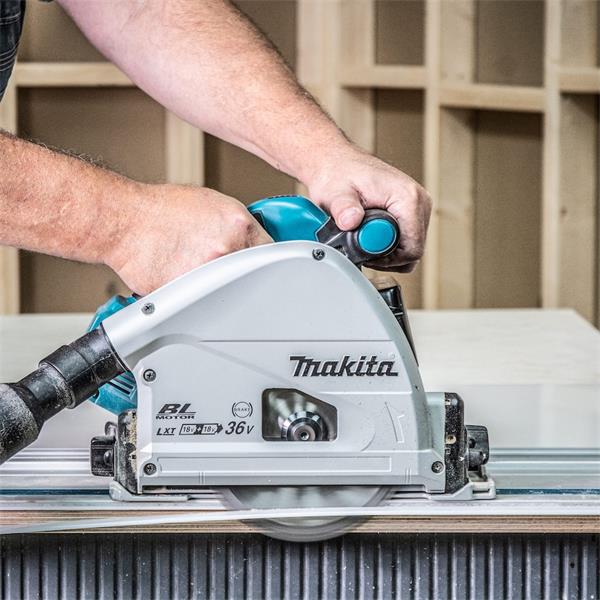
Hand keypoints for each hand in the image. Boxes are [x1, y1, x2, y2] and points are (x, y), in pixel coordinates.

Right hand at [106, 184, 271, 294]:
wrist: (125, 221)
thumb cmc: (160, 209)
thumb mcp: (211, 203)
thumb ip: (236, 225)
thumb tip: (251, 242)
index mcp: (238, 224)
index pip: (270, 250)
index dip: (266, 259)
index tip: (267, 267)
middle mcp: (227, 250)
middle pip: (250, 274)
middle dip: (238, 272)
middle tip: (220, 266)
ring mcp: (208, 274)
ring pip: (226, 291)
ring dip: (216, 286)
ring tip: (192, 267)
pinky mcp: (188, 294)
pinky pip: (202, 301)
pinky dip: (194, 295)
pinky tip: (180, 277)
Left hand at [306, 145, 431, 271]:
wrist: (336, 162)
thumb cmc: (338, 173)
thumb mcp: (336, 193)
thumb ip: (344, 208)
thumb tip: (350, 221)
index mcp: (408, 197)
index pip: (413, 248)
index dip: (388, 260)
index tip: (365, 252)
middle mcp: (419, 201)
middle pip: (413, 250)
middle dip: (387, 257)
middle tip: (361, 245)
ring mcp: (417, 207)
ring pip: (410, 247)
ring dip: (387, 252)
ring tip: (364, 239)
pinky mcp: (410, 211)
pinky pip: (406, 240)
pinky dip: (388, 245)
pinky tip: (370, 236)